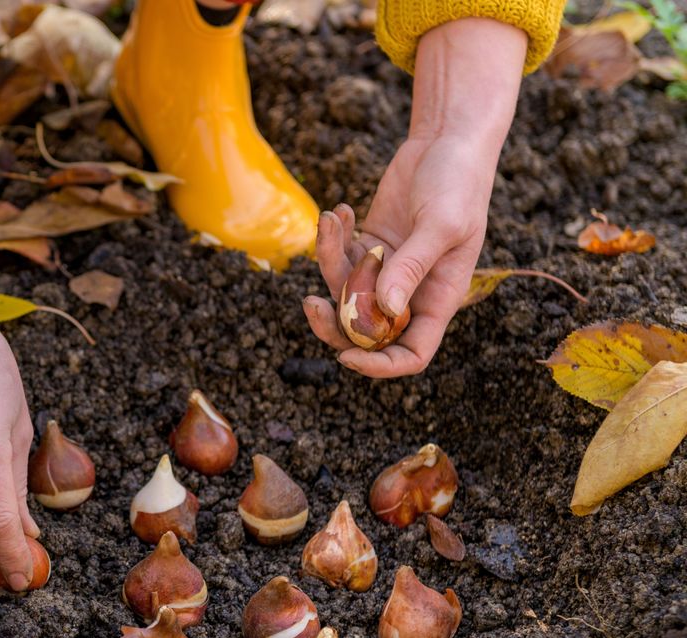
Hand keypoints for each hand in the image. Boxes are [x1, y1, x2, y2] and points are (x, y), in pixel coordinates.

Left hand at [303, 18, 528, 376]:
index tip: (347, 357)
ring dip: (328, 261)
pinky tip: (339, 211)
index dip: (380, 365)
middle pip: (366, 332)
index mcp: (437, 299)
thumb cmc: (458, 182)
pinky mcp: (368, 246)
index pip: (410, 353)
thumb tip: (385, 308)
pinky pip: (339, 257)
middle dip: (334, 323)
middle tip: (310, 303)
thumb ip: (412, 266)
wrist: (446, 142)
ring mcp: (386, 270)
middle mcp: (410, 292)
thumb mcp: (440, 224)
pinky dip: (332, 239)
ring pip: (343, 291)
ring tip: (331, 220)